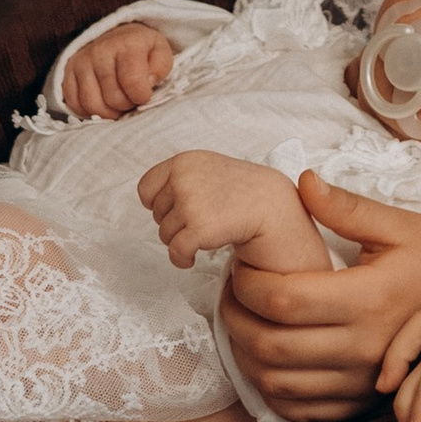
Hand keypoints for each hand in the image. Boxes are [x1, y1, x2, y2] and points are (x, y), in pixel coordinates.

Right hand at [62, 23, 177, 116]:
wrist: (116, 37)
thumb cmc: (142, 50)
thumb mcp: (160, 52)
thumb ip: (160, 67)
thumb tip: (147, 82)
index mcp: (127, 44)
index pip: (133, 81)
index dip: (142, 96)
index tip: (145, 94)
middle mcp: (100, 50)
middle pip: (113, 98)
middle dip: (127, 105)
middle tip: (131, 98)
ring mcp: (81, 62)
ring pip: (92, 105)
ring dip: (109, 112)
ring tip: (118, 103)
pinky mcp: (67, 73)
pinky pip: (75, 104)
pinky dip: (90, 111)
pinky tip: (102, 103)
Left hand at [139, 150, 323, 273]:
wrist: (274, 208)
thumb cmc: (243, 192)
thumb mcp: (208, 169)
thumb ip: (181, 177)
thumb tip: (149, 200)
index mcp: (185, 161)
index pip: (146, 188)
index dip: (157, 204)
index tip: (175, 211)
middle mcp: (184, 178)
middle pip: (156, 214)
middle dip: (174, 223)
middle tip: (202, 222)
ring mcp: (191, 202)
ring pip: (164, 235)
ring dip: (181, 241)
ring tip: (206, 234)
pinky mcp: (199, 228)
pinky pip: (175, 252)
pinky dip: (182, 260)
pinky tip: (194, 258)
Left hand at [224, 178, 420, 421]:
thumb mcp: (399, 225)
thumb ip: (347, 207)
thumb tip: (300, 182)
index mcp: (369, 297)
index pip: (281, 298)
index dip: (245, 282)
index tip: (240, 264)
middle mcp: (366, 345)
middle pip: (269, 343)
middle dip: (234, 317)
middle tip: (229, 293)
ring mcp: (366, 379)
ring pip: (278, 381)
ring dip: (245, 354)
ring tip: (242, 321)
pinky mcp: (366, 400)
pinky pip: (301, 408)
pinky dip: (271, 388)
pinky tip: (268, 358)